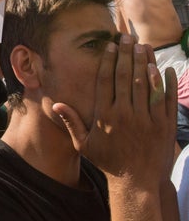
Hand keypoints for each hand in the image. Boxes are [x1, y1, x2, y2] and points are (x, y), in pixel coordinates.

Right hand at [53, 34, 177, 187]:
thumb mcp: (84, 143)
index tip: (111, 45)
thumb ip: (71, 122)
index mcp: (106, 115)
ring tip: (143, 46)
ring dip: (145, 62)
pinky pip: (165, 99)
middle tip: (128, 37)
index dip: (108, 60)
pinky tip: (164, 68)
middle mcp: (125, 114)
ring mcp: (145, 119)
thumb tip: (56, 104)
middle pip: (125, 76)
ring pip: (145, 84)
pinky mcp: (163, 126)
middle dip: (127, 54)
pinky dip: (165, 82)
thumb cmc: (108, 162)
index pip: (106, 80)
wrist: (135, 183)